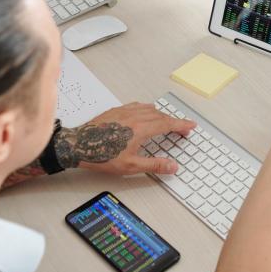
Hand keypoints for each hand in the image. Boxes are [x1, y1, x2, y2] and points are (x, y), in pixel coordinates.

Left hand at [63, 103, 194, 175]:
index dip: (182, 125)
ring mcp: (125, 111)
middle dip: (174, 121)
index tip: (191, 125)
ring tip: (166, 123)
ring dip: (161, 115)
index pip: (167, 124)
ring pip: (149, 109)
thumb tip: (173, 166)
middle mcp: (135, 116)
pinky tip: (144, 113)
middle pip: (161, 115)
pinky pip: (137, 105)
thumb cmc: (102, 156)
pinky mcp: (115, 110)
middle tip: (182, 129)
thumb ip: (154, 165)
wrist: (79, 145)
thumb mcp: (131, 166)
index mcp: (141, 129)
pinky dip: (147, 109)